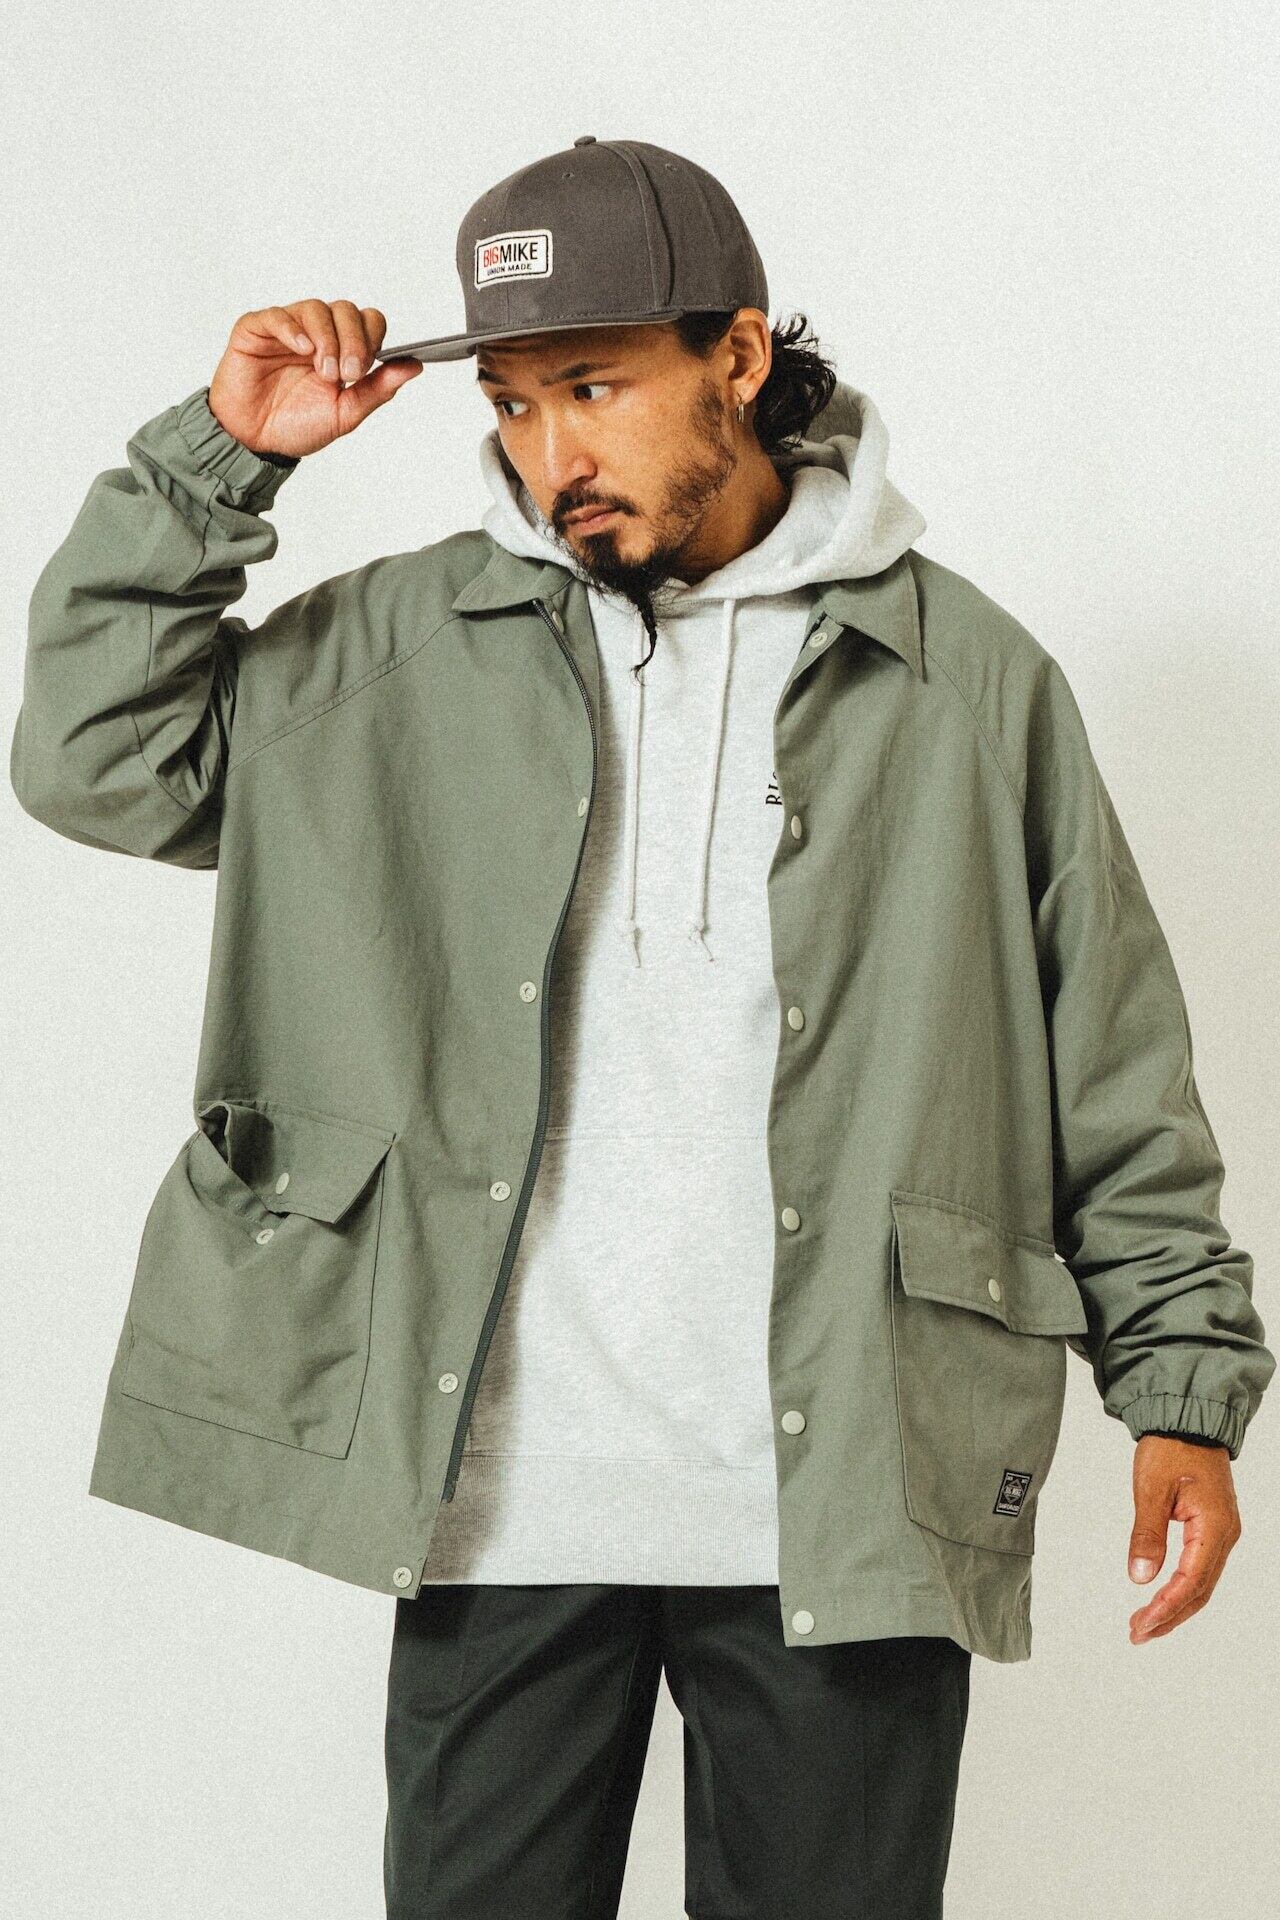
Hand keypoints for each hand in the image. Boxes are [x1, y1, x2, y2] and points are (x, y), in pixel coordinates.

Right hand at [207, 300, 421, 459]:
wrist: (254, 441)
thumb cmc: (296, 425)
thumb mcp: (345, 413)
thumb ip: (378, 389)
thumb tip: (414, 366)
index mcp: (342, 348)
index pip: (368, 321)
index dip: (371, 337)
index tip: (364, 369)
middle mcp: (317, 333)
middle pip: (346, 310)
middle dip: (353, 339)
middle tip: (347, 372)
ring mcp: (287, 329)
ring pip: (316, 309)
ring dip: (326, 338)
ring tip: (323, 370)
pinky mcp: (256, 329)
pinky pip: (276, 316)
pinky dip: (292, 329)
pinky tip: (302, 350)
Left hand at [1127, 1434, 1240, 1643]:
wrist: (1188, 1421)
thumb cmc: (1171, 1448)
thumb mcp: (1151, 1489)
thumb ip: (1147, 1534)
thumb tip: (1140, 1577)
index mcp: (1213, 1527)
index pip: (1191, 1582)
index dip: (1166, 1607)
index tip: (1140, 1624)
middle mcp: (1224, 1536)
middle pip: (1199, 1591)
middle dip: (1169, 1616)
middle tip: (1137, 1634)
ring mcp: (1222, 1534)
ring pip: (1201, 1583)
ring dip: (1175, 1607)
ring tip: (1145, 1624)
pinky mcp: (1213, 1529)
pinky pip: (1201, 1569)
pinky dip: (1181, 1589)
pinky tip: (1163, 1599)